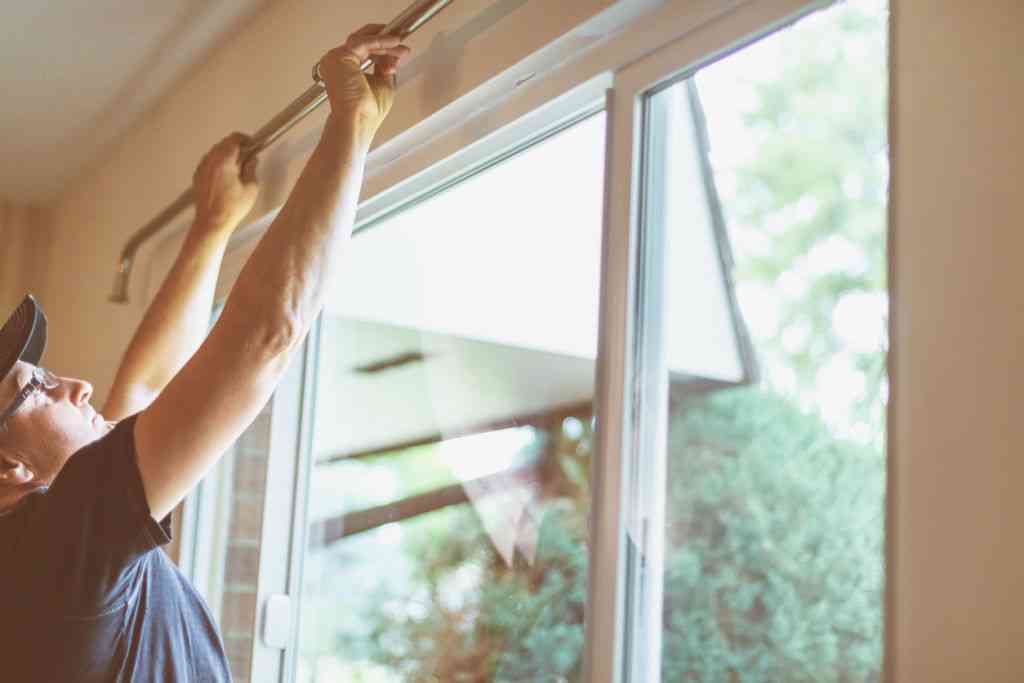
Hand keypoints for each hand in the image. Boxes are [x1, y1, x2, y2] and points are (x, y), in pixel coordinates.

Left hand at [192, 133, 260, 233]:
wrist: (212, 222)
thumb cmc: (232, 208)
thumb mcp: (251, 188)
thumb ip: (251, 169)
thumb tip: (252, 160)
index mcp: (224, 161)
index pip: (234, 139)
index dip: (245, 139)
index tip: (252, 144)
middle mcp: (210, 161)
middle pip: (223, 144)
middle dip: (236, 147)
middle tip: (247, 156)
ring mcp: (202, 168)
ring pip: (214, 152)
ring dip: (226, 154)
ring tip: (237, 166)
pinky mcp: (198, 176)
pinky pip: (208, 162)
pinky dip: (217, 163)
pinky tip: (225, 175)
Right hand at [316, 25, 411, 142]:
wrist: (357, 123)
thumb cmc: (366, 113)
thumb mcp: (383, 84)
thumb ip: (385, 67)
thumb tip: (393, 55)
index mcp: (344, 69)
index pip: (363, 50)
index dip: (383, 47)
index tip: (400, 48)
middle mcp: (337, 62)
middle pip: (362, 42)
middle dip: (385, 40)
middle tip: (402, 42)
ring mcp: (336, 58)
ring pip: (364, 40)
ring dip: (385, 41)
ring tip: (401, 46)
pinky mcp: (340, 57)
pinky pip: (364, 42)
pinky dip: (381, 41)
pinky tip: (394, 43)